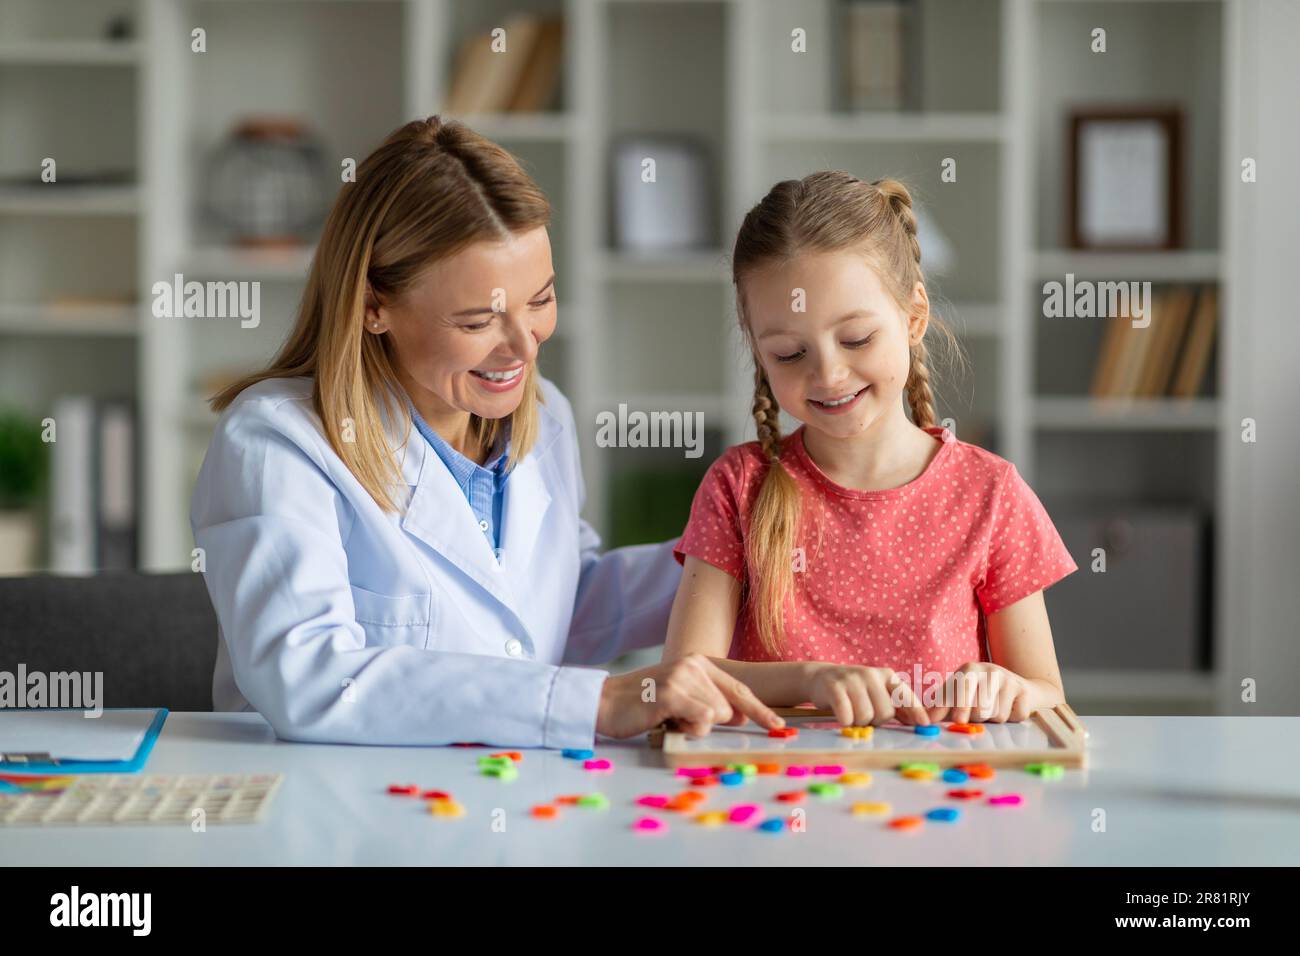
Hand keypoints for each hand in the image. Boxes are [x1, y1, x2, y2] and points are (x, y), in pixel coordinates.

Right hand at [595, 653, 784, 738]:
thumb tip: (740, 716)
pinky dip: (688, 728)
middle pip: (729, 708)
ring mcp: (683, 677)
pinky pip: (701, 720)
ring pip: (716, 716)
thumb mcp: (680, 697)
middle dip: (711, 722)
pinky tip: (666, 720)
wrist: (604, 702)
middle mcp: (694, 665)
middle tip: (678, 718)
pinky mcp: (672, 693)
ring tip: (669, 717)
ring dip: (694, 726)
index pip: (739, 689)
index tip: (779, 725)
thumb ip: (710, 701)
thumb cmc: (642, 704)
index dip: (760, 709)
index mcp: (698, 663)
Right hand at [804, 663, 929, 726]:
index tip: (924, 725)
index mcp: (887, 676)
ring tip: (852, 712)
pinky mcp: (835, 687)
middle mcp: (871, 675)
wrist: (820, 677)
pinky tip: (842, 715)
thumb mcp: (877, 692)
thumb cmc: (854, 690)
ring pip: (866, 716)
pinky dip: (845, 721)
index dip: (916, 711)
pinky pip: (847, 715)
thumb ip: (897, 706)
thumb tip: (922, 722)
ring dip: (859, 722)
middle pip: (885, 713)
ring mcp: (852, 679)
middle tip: (865, 714)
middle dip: (876, 721)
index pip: (905, 696)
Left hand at [923, 662, 1049, 723]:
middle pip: (980, 708)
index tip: (958, 720)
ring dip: (993, 719)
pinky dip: (1010, 718)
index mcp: (969, 669)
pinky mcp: (1024, 692)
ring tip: (993, 707)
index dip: (960, 705)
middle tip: (978, 713)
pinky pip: (1014, 716)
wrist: (1015, 685)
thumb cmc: (978, 692)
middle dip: (977, 718)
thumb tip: (925, 720)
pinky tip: (1009, 707)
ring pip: (997, 715)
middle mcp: (990, 671)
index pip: (962, 688)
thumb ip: (941, 706)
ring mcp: (1009, 680)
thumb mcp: (958, 693)